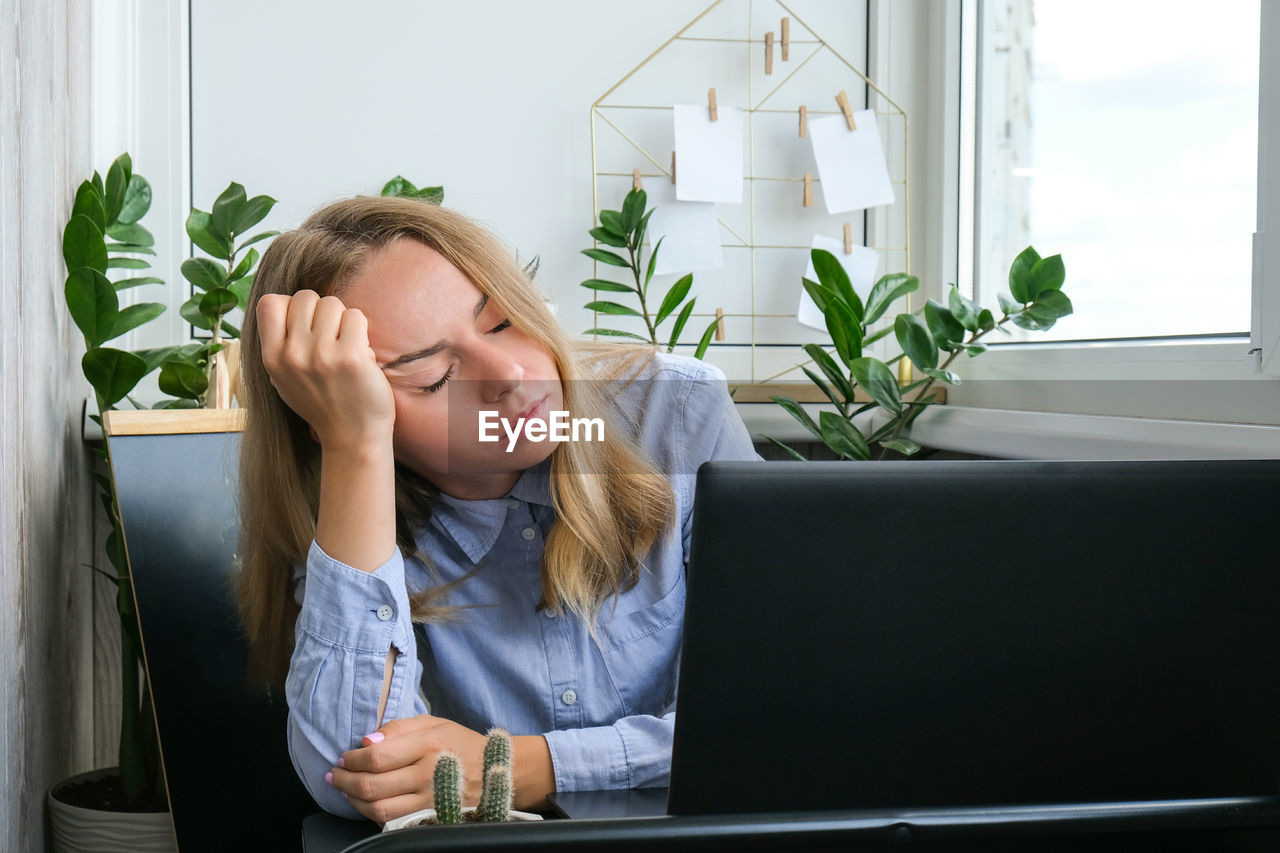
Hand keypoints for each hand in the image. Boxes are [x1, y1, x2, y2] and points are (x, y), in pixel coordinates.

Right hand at [256, 290, 394, 448]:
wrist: (352, 437)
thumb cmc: (322, 403)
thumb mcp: (284, 378)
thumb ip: (280, 343)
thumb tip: (286, 303)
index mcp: (271, 358)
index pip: (269, 303)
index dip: (291, 307)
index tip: (306, 326)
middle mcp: (292, 355)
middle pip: (305, 297)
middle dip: (322, 311)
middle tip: (332, 336)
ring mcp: (321, 355)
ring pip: (332, 303)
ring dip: (344, 320)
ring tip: (346, 345)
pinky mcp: (351, 357)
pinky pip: (356, 316)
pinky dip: (361, 330)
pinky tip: (360, 352)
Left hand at [328, 716, 486, 824]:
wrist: (500, 772)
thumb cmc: (463, 744)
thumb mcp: (436, 723)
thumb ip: (399, 728)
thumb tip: (366, 741)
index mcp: (429, 744)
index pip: (376, 756)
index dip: (352, 759)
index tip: (344, 757)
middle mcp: (429, 774)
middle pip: (372, 785)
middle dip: (344, 780)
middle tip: (336, 774)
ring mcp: (430, 800)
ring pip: (377, 808)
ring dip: (353, 800)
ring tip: (346, 790)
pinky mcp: (431, 818)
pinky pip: (391, 821)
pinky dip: (372, 813)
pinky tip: (366, 803)